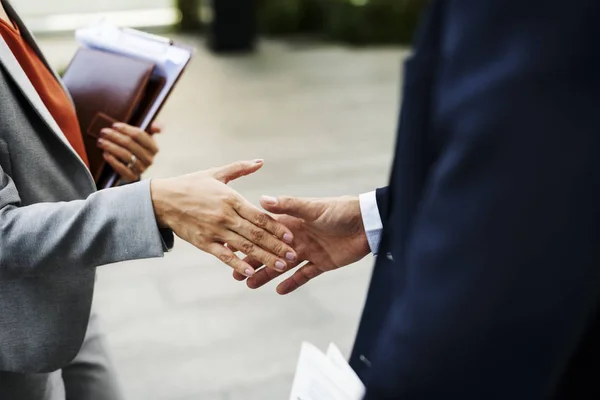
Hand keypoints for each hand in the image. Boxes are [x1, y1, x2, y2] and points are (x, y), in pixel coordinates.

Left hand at [97, 121, 162, 181]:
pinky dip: (112, 160)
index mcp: (154, 148)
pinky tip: (105, 153)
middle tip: (103, 132)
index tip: (114, 125)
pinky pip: (121, 168)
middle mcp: (149, 159)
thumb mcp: (146, 138)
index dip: (125, 129)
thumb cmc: (137, 148)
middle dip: (115, 136)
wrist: (134, 167)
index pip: (139, 135)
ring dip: (111, 147)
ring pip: (125, 155)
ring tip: (101, 141)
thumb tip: (158, 126)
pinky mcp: (132, 177)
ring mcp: (141, 169)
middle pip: (130, 144)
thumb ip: (153, 129)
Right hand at [150, 160, 296, 276]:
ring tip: (280, 266)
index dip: (277, 227)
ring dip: (264, 258)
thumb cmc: (191, 184)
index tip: (291, 236)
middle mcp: (225, 216)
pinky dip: (238, 264)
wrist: (162, 200)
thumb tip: (261, 161)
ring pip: (244, 247)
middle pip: (256, 234)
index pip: (260, 216)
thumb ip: (241, 168)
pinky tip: (251, 272)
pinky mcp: (204, 243)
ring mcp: (215, 231)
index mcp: (231, 199)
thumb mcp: (217, 173)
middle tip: (293, 256)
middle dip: (276, 246)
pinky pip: (224, 256)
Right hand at [232, 195, 370, 293]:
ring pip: (283, 266)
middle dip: (254, 261)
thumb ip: (288, 205)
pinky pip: (304, 275)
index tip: (232, 246)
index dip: (249, 239)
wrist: (366, 223)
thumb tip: (262, 199)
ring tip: (250, 284)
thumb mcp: (312, 207)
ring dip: (267, 274)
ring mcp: (309, 251)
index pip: (266, 232)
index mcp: (293, 223)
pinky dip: (293, 283)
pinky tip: (278, 291)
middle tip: (236, 273)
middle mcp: (298, 238)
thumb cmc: (340, 210)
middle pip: (271, 252)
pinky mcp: (322, 263)